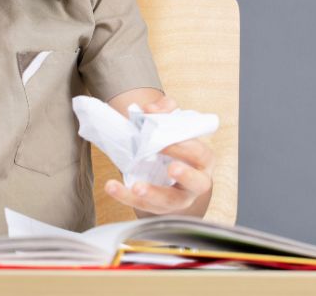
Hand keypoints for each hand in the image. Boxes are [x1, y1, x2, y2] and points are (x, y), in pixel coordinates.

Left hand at [104, 95, 214, 215]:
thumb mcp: (173, 122)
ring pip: (170, 201)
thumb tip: (150, 109)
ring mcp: (178, 198)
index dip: (184, 147)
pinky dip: (126, 197)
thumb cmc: (173, 141)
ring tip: (137, 187)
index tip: (165, 140)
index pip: (200, 154)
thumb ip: (165, 109)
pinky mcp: (158, 207)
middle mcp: (196, 182)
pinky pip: (143, 206)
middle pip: (198, 184)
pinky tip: (112, 187)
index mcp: (203, 160)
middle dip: (186, 176)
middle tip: (171, 168)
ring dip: (154, 195)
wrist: (164, 161)